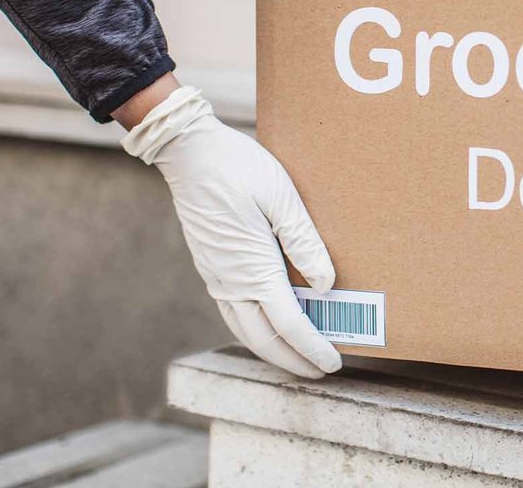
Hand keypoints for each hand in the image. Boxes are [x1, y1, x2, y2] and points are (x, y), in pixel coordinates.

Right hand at [120, 81, 339, 377]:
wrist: (188, 152)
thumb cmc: (239, 167)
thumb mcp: (282, 198)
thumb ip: (304, 243)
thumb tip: (327, 285)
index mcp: (252, 269)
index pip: (288, 325)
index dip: (313, 348)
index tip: (333, 363)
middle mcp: (230, 282)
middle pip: (264, 340)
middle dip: (294, 360)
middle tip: (321, 371)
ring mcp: (217, 277)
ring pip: (245, 331)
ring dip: (273, 350)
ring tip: (299, 356)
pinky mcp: (211, 268)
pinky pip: (234, 313)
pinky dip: (255, 330)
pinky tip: (269, 325)